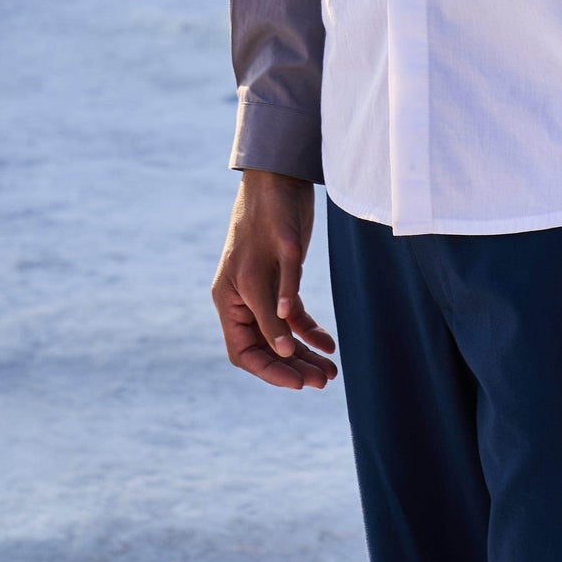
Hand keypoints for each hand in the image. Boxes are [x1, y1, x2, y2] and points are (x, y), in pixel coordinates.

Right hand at [211, 169, 337, 390]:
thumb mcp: (275, 260)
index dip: (270, 370)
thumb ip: (276, 304)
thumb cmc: (271, 213)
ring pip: (282, 336)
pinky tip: (329, 343)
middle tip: (324, 381)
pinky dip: (310, 331)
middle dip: (293, 367)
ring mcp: (264, 291)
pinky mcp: (282, 280)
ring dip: (305, 354)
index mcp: (230, 299)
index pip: (244, 351)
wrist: (281, 178)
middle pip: (266, 348)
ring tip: (331, 371)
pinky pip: (294, 317)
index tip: (297, 383)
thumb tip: (283, 349)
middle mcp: (243, 300)